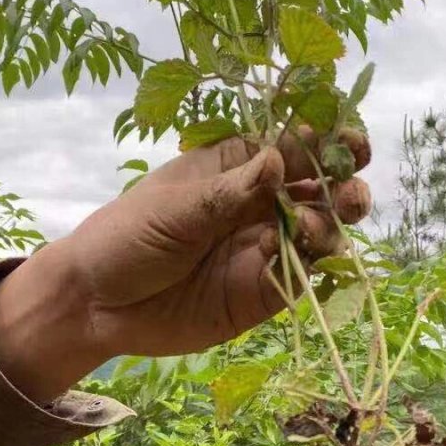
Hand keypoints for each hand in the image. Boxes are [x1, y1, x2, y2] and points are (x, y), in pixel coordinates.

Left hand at [0, 129, 370, 402]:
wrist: (95, 304)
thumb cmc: (125, 237)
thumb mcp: (175, 207)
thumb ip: (230, 192)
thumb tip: (280, 161)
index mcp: (238, 167)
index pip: (294, 146)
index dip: (328, 141)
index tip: (350, 141)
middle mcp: (259, 206)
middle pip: (320, 190)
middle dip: (345, 187)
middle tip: (351, 194)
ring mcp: (263, 251)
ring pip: (320, 235)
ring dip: (331, 228)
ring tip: (310, 228)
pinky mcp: (261, 295)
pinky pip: (301, 279)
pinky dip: (313, 268)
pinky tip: (302, 256)